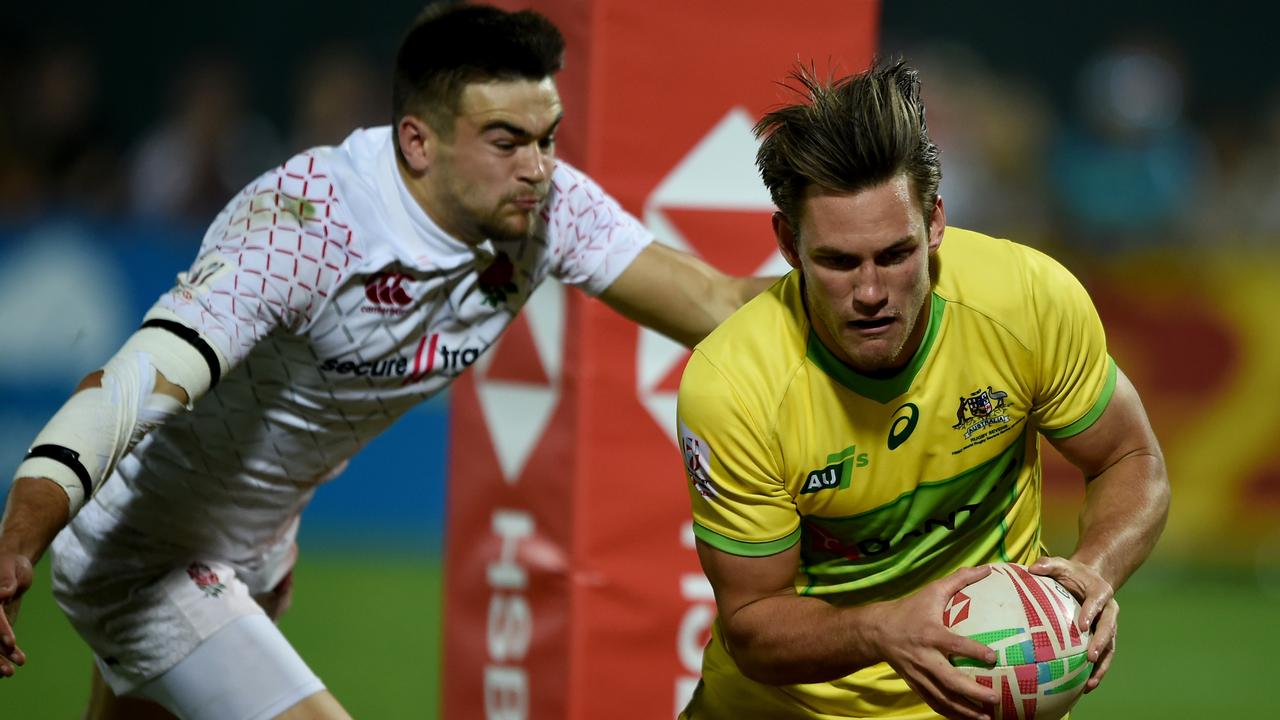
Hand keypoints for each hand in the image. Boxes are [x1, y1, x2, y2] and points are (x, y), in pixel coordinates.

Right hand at [0, 551, 32, 677]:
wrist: (12, 565)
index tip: (12, 642)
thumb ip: (6, 580)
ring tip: (10, 673)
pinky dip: (6, 653)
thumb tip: (4, 593)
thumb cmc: (10, 564)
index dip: (0, 630)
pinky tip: (16, 662)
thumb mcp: (9, 568)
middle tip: (7, 671)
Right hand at [868, 565, 998, 719]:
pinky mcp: (915, 684)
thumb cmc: (910, 608)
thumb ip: (959, 579)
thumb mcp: (932, 590)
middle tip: (994, 698)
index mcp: (930, 634)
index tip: (994, 657)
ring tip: (985, 718)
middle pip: (948, 679)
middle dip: (972, 692)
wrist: (876, 631)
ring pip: (942, 697)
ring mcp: (918, 674)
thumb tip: (987, 568)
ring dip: (963, 710)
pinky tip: (967, 719)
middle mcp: (924, 657)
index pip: (954, 645)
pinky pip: (934, 702)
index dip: (973, 651)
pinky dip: (950, 713)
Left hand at [1029, 556, 1116, 692]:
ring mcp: (1108, 626)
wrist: (1089, 578)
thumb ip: (1048, 564)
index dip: (1092, 613)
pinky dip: (1097, 671)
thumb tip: (1031, 568)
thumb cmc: (1071, 572)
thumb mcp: (1060, 564)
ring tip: (1090, 683)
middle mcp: (1109, 610)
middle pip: (1109, 628)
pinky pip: (1104, 656)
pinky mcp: (1104, 638)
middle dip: (1101, 643)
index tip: (1083, 626)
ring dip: (1102, 666)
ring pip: (1110, 647)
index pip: (1098, 602)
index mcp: (1101, 592)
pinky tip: (1085, 687)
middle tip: (1090, 657)